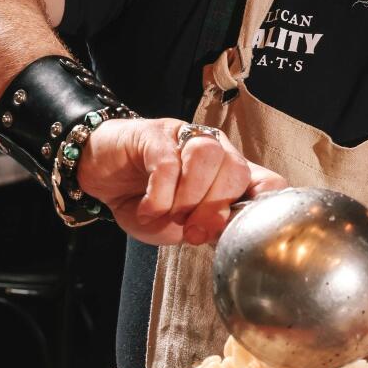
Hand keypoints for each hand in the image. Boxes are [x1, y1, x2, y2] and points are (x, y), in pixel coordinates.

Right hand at [77, 119, 285, 246]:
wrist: (99, 180)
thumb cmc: (145, 202)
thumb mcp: (182, 227)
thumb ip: (209, 228)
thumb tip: (226, 234)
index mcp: (229, 174)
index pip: (269, 183)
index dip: (265, 207)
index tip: (245, 231)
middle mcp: (214, 150)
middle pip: (236, 170)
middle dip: (214, 209)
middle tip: (191, 230)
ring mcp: (185, 136)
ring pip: (207, 157)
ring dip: (188, 197)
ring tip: (168, 215)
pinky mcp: (155, 133)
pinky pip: (169, 162)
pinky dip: (160, 194)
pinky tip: (149, 208)